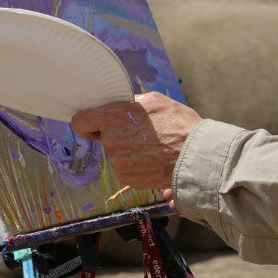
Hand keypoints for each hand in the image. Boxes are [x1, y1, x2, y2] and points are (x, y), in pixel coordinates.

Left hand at [70, 92, 201, 190]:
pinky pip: (124, 168)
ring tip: (151, 148)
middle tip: (139, 135)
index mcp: (113, 117)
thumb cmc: (179, 125)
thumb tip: (121, 103)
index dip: (87, 123)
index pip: (81, 121)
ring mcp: (117, 161)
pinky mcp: (126, 177)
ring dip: (128, 151)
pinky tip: (151, 160)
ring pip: (116, 153)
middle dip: (117, 136)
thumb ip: (130, 103)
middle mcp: (111, 140)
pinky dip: (135, 165)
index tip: (94, 125)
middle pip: (104, 137)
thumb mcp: (155, 101)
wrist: (196, 156)